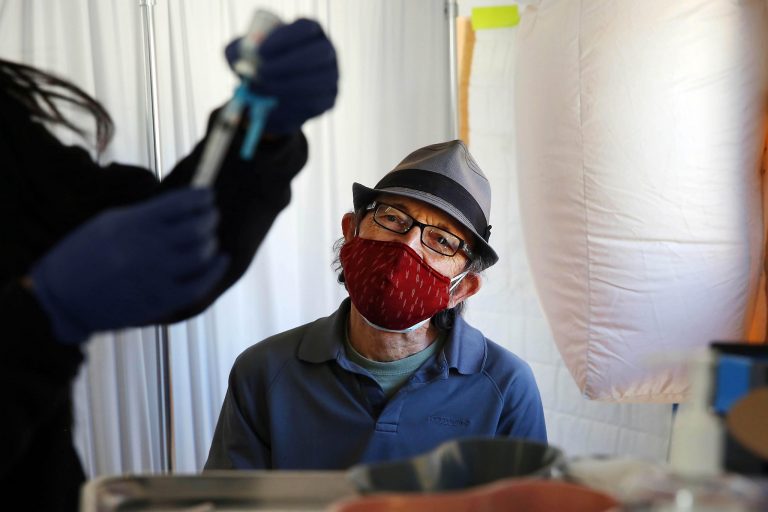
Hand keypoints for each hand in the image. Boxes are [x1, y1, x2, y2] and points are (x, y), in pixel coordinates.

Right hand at [31, 188, 228, 342]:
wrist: (61, 297)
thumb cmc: (85, 255)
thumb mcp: (109, 223)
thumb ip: (146, 215)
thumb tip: (183, 206)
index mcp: (134, 222)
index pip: (181, 202)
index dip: (201, 197)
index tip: (208, 195)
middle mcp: (148, 247)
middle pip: (197, 227)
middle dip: (209, 218)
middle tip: (210, 217)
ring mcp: (156, 275)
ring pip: (202, 254)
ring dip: (211, 242)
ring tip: (209, 239)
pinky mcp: (159, 300)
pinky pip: (198, 285)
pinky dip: (215, 271)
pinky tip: (220, 260)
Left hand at [226, 18, 338, 133]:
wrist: (272, 93)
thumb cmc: (259, 64)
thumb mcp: (244, 53)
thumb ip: (239, 54)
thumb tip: (242, 65)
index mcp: (310, 30)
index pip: (304, 29)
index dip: (284, 39)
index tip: (260, 52)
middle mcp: (326, 50)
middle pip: (317, 54)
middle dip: (287, 65)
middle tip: (261, 74)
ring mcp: (331, 76)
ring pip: (315, 83)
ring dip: (285, 89)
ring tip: (260, 93)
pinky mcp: (328, 100)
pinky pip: (313, 105)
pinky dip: (290, 108)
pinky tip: (271, 108)